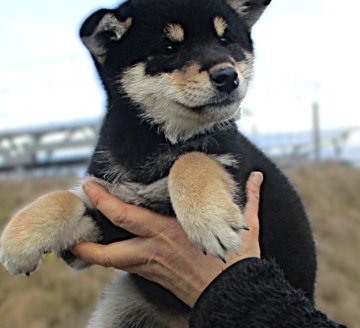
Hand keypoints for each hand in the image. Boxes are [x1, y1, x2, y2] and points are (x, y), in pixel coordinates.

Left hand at [71, 171, 262, 306]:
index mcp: (168, 233)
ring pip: (112, 264)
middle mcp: (153, 251)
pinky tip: (109, 250)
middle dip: (85, 237)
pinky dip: (112, 259)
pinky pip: (126, 268)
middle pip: (107, 250)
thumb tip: (258, 176)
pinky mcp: (155, 278)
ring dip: (94, 252)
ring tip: (80, 238)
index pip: (125, 215)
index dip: (102, 200)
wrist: (235, 297)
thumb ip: (250, 197)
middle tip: (73, 219)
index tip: (89, 186)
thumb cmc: (236, 262)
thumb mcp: (245, 226)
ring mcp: (152, 268)